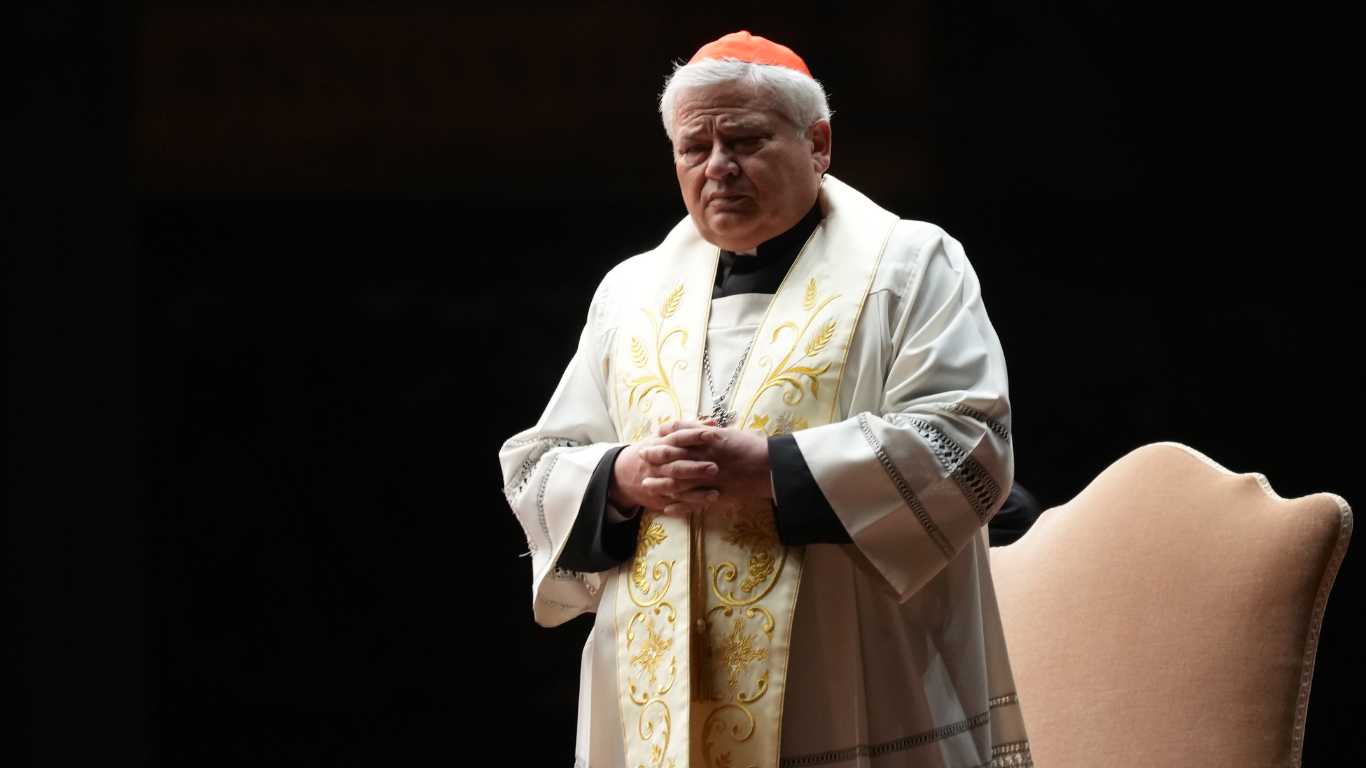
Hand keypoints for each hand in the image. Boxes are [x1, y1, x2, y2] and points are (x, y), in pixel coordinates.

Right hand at [610, 420, 721, 514]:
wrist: (621, 475)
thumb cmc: (650, 451)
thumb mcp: (662, 437)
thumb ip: (687, 429)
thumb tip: (712, 421)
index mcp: (658, 445)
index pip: (676, 438)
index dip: (694, 436)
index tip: (714, 435)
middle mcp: (656, 464)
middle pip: (675, 465)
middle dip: (694, 467)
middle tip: (715, 468)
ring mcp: (655, 483)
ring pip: (674, 487)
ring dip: (694, 491)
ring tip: (715, 493)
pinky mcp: (658, 498)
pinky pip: (674, 503)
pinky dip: (690, 505)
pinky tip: (706, 503)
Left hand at [654, 420, 772, 499]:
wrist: (771, 467)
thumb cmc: (750, 446)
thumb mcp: (725, 432)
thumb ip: (700, 428)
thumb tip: (677, 425)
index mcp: (708, 443)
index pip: (677, 440)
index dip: (661, 442)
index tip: (648, 442)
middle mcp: (706, 460)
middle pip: (673, 461)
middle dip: (655, 461)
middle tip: (641, 461)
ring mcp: (711, 480)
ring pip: (679, 484)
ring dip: (661, 485)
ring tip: (647, 486)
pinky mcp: (717, 496)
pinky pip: (694, 503)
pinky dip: (679, 507)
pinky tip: (667, 508)